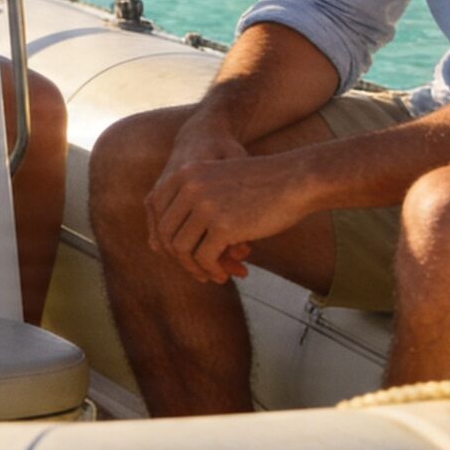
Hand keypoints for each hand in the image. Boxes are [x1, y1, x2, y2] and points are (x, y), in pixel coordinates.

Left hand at [144, 116, 250, 283]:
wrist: (295, 179)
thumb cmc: (258, 186)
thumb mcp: (214, 185)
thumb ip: (187, 206)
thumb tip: (154, 246)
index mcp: (183, 173)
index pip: (159, 215)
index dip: (168, 239)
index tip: (184, 255)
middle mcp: (188, 186)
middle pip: (166, 233)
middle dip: (180, 257)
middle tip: (199, 271)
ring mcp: (204, 205)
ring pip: (181, 249)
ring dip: (195, 267)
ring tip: (212, 275)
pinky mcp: (222, 225)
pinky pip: (204, 258)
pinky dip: (211, 270)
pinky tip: (223, 275)